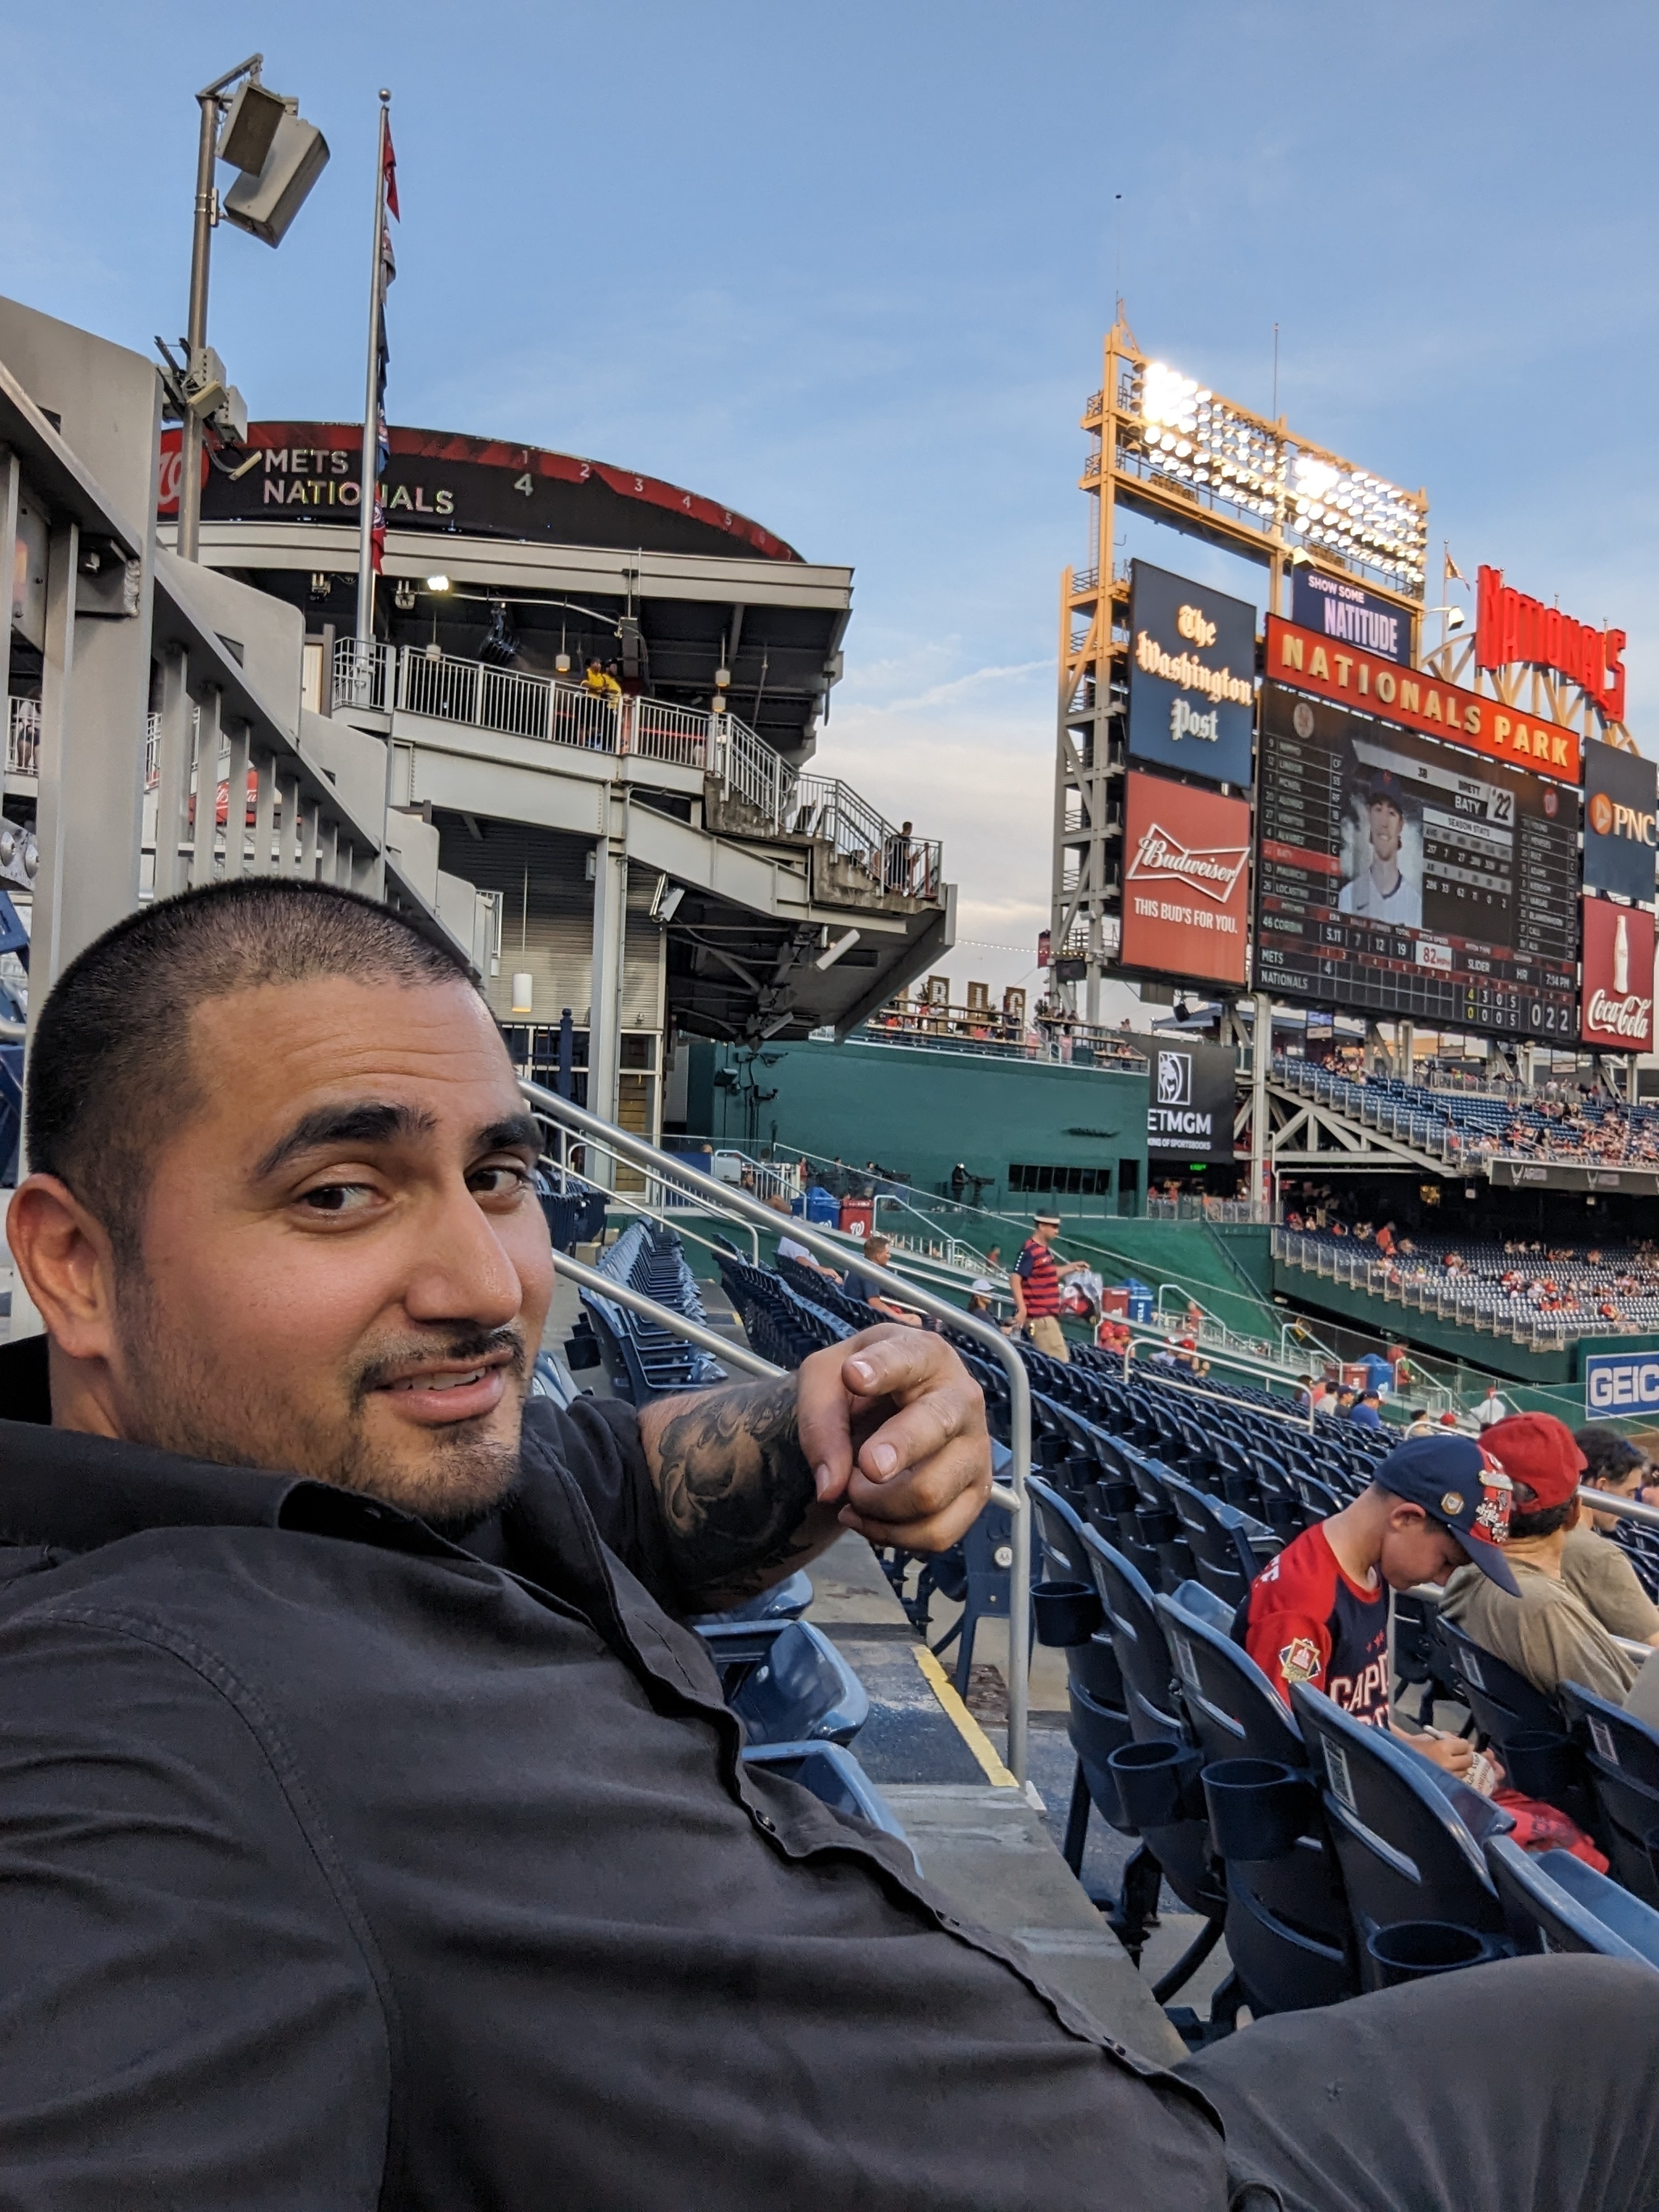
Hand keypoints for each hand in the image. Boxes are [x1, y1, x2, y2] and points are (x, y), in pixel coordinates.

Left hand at [796, 1326, 990, 1551]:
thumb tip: (831, 1485)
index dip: (882, 1367)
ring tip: (851, 1489)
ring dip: (875, 1503)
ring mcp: (975, 1449)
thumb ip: (819, 1421)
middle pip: (935, 1427)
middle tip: (867, 1465)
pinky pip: (937, 1533)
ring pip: (929, 1493)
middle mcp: (962, 1398)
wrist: (885, 1411)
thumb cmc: (860, 1386)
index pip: (907, 1358)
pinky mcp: (976, 1493)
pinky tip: (866, 1516)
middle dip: (899, 1448)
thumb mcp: (823, 1380)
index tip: (853, 1375)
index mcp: (925, 1355)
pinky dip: (891, 1534)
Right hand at [1403, 1726, 1474, 1777]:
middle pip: (1468, 1760)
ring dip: (1461, 1767)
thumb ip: (1448, 1737)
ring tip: (1453, 1764)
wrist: (1396, 1763)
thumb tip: (1465, 1743)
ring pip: (1464, 1772)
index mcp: (1442, 1748)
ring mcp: (1446, 1777)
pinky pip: (1456, 1781)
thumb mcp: (1429, 1736)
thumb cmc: (1411, 1747)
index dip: (1463, 1744)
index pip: (1463, 1745)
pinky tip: (1448, 1772)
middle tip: (1460, 1754)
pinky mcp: (1444, 1787)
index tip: (1460, 1745)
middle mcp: (1447, 1763)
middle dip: (1466, 1756)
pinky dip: (1455, 1775)